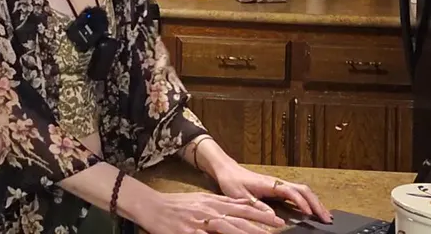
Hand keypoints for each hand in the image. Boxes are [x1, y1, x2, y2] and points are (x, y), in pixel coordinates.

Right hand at [137, 191, 286, 233]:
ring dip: (245, 233)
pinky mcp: (189, 233)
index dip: (261, 215)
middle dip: (260, 226)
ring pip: (227, 229)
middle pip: (239, 220)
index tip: (277, 220)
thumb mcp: (202, 199)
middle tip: (278, 230)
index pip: (242, 209)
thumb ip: (223, 202)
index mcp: (213, 203)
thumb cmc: (176, 205)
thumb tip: (244, 204)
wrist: (152, 206)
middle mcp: (210, 212)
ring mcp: (200, 223)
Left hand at [210, 162, 331, 224]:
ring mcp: (279, 183)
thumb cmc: (233, 182)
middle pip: (303, 190)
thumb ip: (257, 206)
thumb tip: (274, 218)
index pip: (291, 192)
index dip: (302, 203)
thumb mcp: (241, 196)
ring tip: (325, 216)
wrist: (227, 170)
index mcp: (270, 184)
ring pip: (303, 190)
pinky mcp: (278, 187)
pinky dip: (308, 200)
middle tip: (326, 218)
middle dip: (316, 203)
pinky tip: (313, 210)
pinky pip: (297, 192)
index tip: (309, 214)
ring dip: (315, 202)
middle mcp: (277, 182)